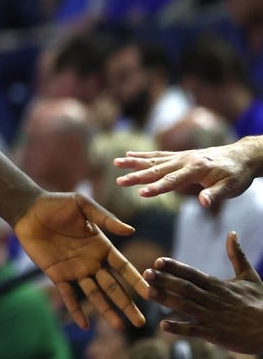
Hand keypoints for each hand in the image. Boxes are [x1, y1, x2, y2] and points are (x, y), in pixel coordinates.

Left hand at [13, 192, 147, 329]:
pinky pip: (68, 295)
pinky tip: (83, 325)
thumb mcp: (82, 205)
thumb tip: (131, 231)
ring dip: (106, 311)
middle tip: (141, 322)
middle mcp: (91, 262)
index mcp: (101, 246)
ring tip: (119, 327)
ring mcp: (75, 270)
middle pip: (113, 287)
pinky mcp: (57, 274)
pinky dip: (75, 310)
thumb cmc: (55, 204)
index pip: (123, 267)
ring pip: (94, 295)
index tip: (151, 293)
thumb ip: (105, 218)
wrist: (27, 210)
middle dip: (127, 304)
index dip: (136, 280)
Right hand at [114, 140, 259, 207]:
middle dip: (137, 175)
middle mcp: (185, 160)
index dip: (157, 188)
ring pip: (153, 159)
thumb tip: (203, 203)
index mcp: (196, 168)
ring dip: (134, 162)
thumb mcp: (232, 187)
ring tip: (116, 163)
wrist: (242, 156)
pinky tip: (130, 155)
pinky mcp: (179, 155)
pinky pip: (158, 155)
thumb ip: (215, 194)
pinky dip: (143, 155)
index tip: (140, 193)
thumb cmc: (237, 174)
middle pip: (157, 169)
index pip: (173, 181)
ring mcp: (180, 156)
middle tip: (119, 181)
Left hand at [143, 232, 262, 354]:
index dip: (175, 267)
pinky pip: (194, 330)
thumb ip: (237, 255)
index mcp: (218, 285)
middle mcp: (212, 299)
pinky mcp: (216, 334)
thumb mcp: (249, 276)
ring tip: (147, 293)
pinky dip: (179, 328)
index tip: (157, 261)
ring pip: (185, 307)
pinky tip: (163, 325)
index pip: (192, 273)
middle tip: (145, 274)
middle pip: (185, 288)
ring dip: (166, 300)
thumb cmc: (261, 302)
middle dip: (164, 280)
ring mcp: (213, 317)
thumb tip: (232, 233)